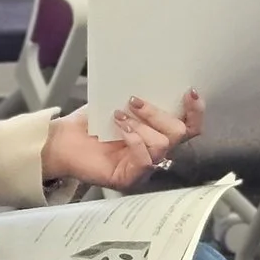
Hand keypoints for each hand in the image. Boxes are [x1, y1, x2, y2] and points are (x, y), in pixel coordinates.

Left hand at [42, 93, 201, 190]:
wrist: (63, 141)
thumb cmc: (90, 124)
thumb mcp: (120, 103)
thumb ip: (142, 99)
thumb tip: (157, 82)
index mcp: (158, 133)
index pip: (190, 127)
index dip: (196, 111)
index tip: (190, 92)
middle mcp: (155, 152)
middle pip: (179, 133)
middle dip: (158, 114)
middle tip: (134, 101)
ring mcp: (144, 167)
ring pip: (161, 144)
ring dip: (141, 125)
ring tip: (119, 115)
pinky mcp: (130, 178)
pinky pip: (145, 160)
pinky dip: (134, 140)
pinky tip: (120, 129)